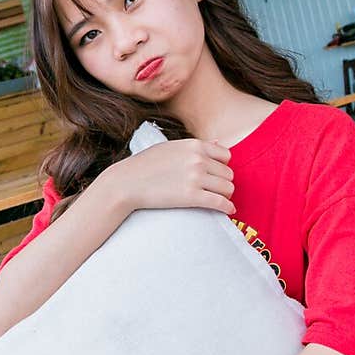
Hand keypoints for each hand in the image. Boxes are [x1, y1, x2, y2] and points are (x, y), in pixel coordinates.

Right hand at [111, 139, 234, 216]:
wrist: (126, 182)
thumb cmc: (145, 165)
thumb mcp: (170, 147)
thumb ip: (195, 147)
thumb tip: (218, 144)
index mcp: (194, 145)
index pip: (225, 156)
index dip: (222, 167)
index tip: (215, 176)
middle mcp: (198, 159)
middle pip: (228, 174)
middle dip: (223, 183)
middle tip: (214, 191)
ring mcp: (196, 178)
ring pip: (227, 188)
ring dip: (225, 195)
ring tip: (218, 200)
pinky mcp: (192, 196)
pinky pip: (220, 202)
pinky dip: (227, 208)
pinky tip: (227, 210)